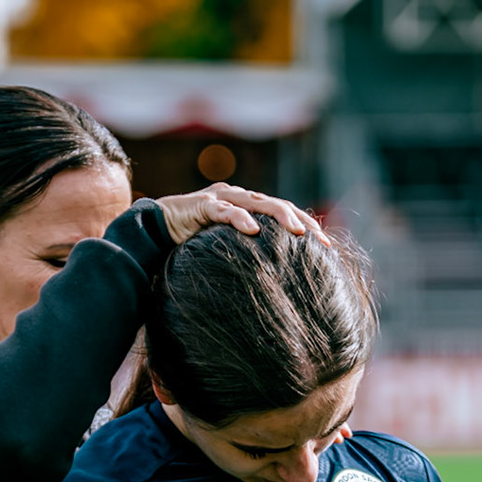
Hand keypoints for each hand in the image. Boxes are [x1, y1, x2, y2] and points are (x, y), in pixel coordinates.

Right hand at [157, 183, 328, 245]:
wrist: (154, 230)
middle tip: (322, 241)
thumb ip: (246, 255)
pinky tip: (253, 230)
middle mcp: (238, 197)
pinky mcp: (202, 205)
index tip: (327, 246)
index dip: (305, 225)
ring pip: (257, 203)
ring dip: (280, 216)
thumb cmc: (190, 243)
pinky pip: (224, 211)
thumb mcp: (226, 249)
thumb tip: (272, 284)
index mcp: (247, 206)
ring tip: (298, 233)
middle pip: (278, 204)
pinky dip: (239, 219)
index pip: (283, 212)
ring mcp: (221, 198)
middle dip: (302, 221)